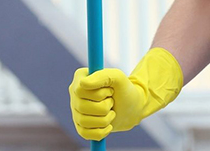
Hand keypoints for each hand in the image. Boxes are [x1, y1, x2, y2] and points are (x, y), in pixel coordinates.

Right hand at [68, 47, 182, 141]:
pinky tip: (109, 124)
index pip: (80, 88)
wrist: (135, 104)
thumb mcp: (120, 79)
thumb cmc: (129, 89)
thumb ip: (104, 76)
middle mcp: (74, 96)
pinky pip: (87, 134)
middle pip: (84, 106)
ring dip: (105, 118)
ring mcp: (76, 112)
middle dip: (104, 105)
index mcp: (79, 80)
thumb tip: (84, 82)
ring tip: (113, 111)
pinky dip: (102, 131)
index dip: (98, 90)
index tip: (110, 88)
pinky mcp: (81, 127)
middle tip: (113, 100)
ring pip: (87, 120)